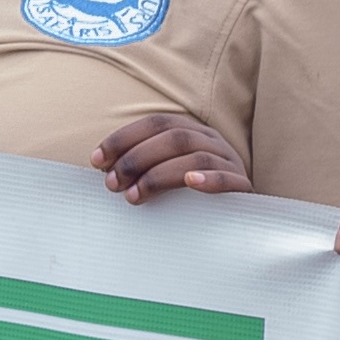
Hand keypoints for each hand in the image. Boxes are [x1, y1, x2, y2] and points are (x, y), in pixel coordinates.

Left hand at [95, 112, 255, 202]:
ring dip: (159, 175)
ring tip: (134, 196)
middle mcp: (211, 140)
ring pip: (196, 157)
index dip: (123, 138)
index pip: (155, 124)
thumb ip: (140, 165)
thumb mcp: (165, 171)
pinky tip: (190, 183)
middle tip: (111, 184)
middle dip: (136, 159)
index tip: (97, 160)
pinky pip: (228, 178)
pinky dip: (208, 179)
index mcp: (191, 131)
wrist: (236, 215)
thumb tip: (104, 169)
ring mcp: (229, 161)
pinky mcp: (242, 186)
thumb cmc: (190, 193)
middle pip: (174, 138)